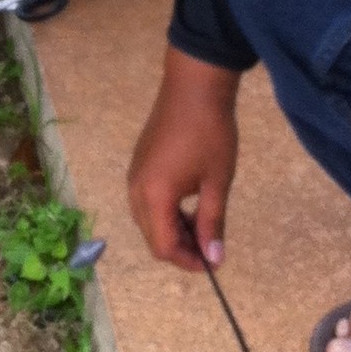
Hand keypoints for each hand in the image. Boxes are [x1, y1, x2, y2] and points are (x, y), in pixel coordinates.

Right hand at [127, 49, 241, 270]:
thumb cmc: (211, 135)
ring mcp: (133, 177)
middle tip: (212, 245)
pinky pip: (145, 202)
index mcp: (154, 197)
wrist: (193, 89)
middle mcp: (135, 191)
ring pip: (147, 221)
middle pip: (152, 237)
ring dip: (172, 230)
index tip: (215, 262)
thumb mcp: (217, 182)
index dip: (188, 261)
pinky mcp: (137, 166)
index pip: (164, 247)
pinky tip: (188, 202)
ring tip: (203, 222)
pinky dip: (164, 213)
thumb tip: (214, 258)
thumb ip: (212, 223)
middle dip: (180, 248)